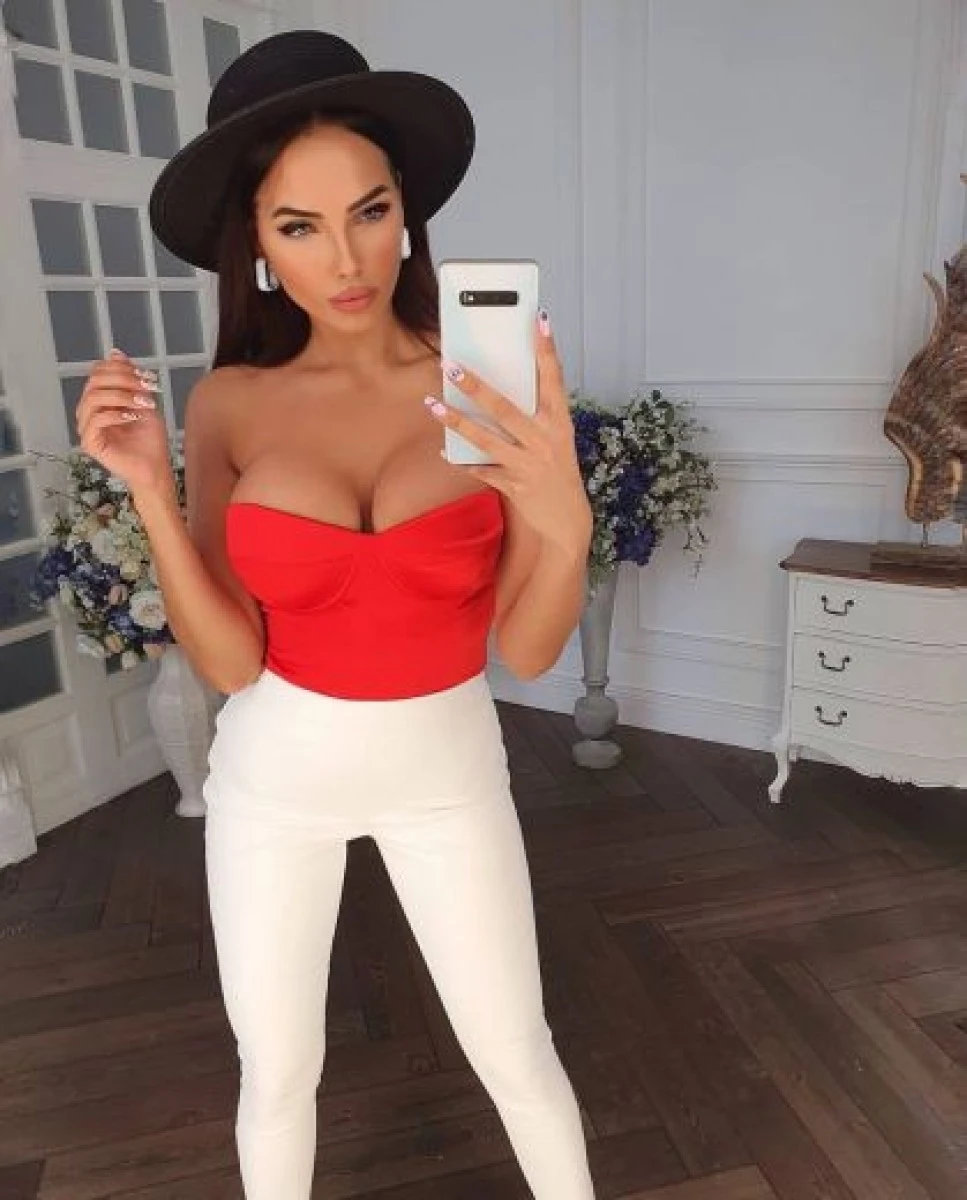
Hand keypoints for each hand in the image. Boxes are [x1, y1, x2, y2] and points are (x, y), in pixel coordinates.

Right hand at [76, 349, 175, 500]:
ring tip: (143, 404)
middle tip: (146, 388)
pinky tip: (133, 418)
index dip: (122, 369)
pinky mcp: (89, 443)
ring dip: (122, 396)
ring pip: (93, 397)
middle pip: (95, 381)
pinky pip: (96, 419)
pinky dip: (117, 414)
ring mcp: (86, 427)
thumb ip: (129, 378)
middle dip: (124, 380)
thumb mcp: (143, 401)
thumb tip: (115, 352)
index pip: (98, 372)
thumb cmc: (150, 440)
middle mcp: (88, 412)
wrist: (155, 469)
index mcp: (99, 400)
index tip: (148, 377)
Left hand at [426, 309, 591, 553]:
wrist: (568, 521)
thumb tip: (499, 389)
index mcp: (559, 423)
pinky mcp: (514, 487)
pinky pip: (481, 470)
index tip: (539, 320)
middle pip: (506, 408)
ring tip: (433, 404)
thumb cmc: (558, 471)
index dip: (547, 350)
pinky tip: (443, 450)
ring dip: (456, 421)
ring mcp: (529, 464)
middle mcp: (545, 440)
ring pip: (486, 439)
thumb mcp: (555, 439)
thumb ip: (534, 416)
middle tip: (451, 365)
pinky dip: (461, 461)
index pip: (554, 379)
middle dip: (476, 386)